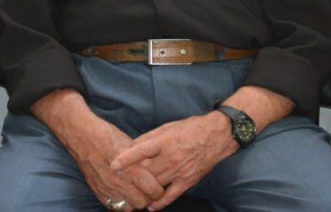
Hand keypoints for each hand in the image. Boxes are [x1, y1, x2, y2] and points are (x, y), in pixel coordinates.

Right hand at [30, 90, 163, 210]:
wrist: (84, 138)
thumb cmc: (109, 137)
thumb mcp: (131, 145)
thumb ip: (143, 161)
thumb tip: (156, 169)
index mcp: (131, 168)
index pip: (153, 191)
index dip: (158, 191)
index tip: (158, 187)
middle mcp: (119, 181)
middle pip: (142, 203)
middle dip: (147, 199)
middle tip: (147, 192)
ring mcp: (107, 189)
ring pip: (128, 208)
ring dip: (133, 203)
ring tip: (135, 194)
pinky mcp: (98, 192)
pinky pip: (114, 207)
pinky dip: (121, 203)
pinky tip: (122, 194)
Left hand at [111, 112, 236, 210]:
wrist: (217, 136)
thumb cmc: (190, 129)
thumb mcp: (168, 127)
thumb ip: (149, 137)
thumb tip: (130, 146)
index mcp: (165, 141)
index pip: (142, 150)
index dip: (127, 158)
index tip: (113, 165)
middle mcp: (171, 157)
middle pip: (146, 172)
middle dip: (132, 177)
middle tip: (120, 182)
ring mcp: (180, 171)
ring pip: (155, 186)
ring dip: (142, 191)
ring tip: (130, 195)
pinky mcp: (187, 182)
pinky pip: (170, 196)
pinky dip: (159, 203)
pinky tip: (150, 206)